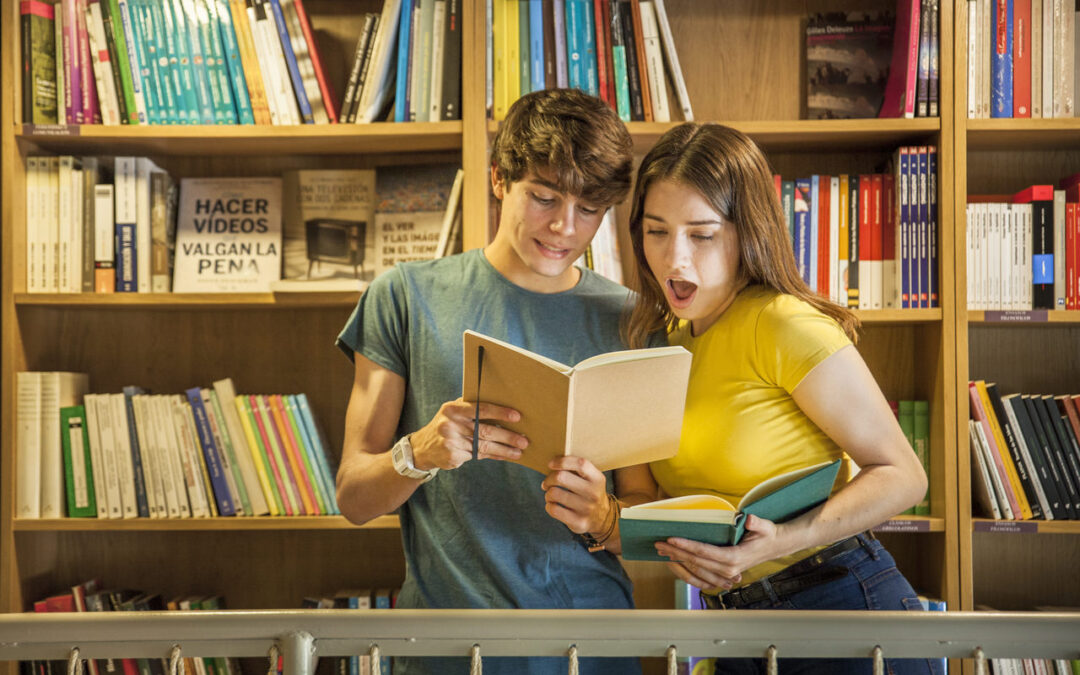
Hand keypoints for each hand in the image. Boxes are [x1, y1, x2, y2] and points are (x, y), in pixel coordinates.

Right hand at [409, 398, 527, 470]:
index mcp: (452, 409)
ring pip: (484, 446)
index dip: (500, 412)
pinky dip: (494, 456)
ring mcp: (451, 442)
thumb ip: (471, 408)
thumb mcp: (452, 412)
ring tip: (519, 451)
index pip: (480, 409)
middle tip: (524, 440)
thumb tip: (502, 407)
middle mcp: (450, 425)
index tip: (517, 416)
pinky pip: (479, 455)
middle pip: (485, 431)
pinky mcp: (453, 456)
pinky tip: (505, 456)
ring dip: (504, 450)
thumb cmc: (445, 425)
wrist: (422, 448)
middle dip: (507, 436)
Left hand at [540, 456, 610, 533]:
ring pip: (554, 493)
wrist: (602, 518)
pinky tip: (553, 505)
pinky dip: (549, 506)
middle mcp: (594, 493)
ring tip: (551, 495)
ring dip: (548, 493)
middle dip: (549, 479)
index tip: (551, 464)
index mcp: (597, 479)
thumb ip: (577, 469)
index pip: (580, 464)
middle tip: (547, 483)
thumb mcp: (591, 479)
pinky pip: (554, 510)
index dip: (562, 461)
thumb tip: (553, 463)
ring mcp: (587, 509)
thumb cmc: (589, 492)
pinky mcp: (579, 522)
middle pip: (561, 477)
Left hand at [654, 514, 780, 590]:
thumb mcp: (764, 526)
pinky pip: (700, 573)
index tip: (671, 538)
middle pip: (695, 561)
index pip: (704, 552)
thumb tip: (748, 518)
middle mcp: (728, 569)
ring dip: (677, 559)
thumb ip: (756, 523)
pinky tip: (674, 559)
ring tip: (661, 550)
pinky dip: (685, 567)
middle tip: (658, 543)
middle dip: (676, 552)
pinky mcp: (722, 573)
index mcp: (735, 558)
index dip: (686, 545)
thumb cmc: (766, 534)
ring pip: (695, 568)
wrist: (774, 546)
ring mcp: (725, 574)